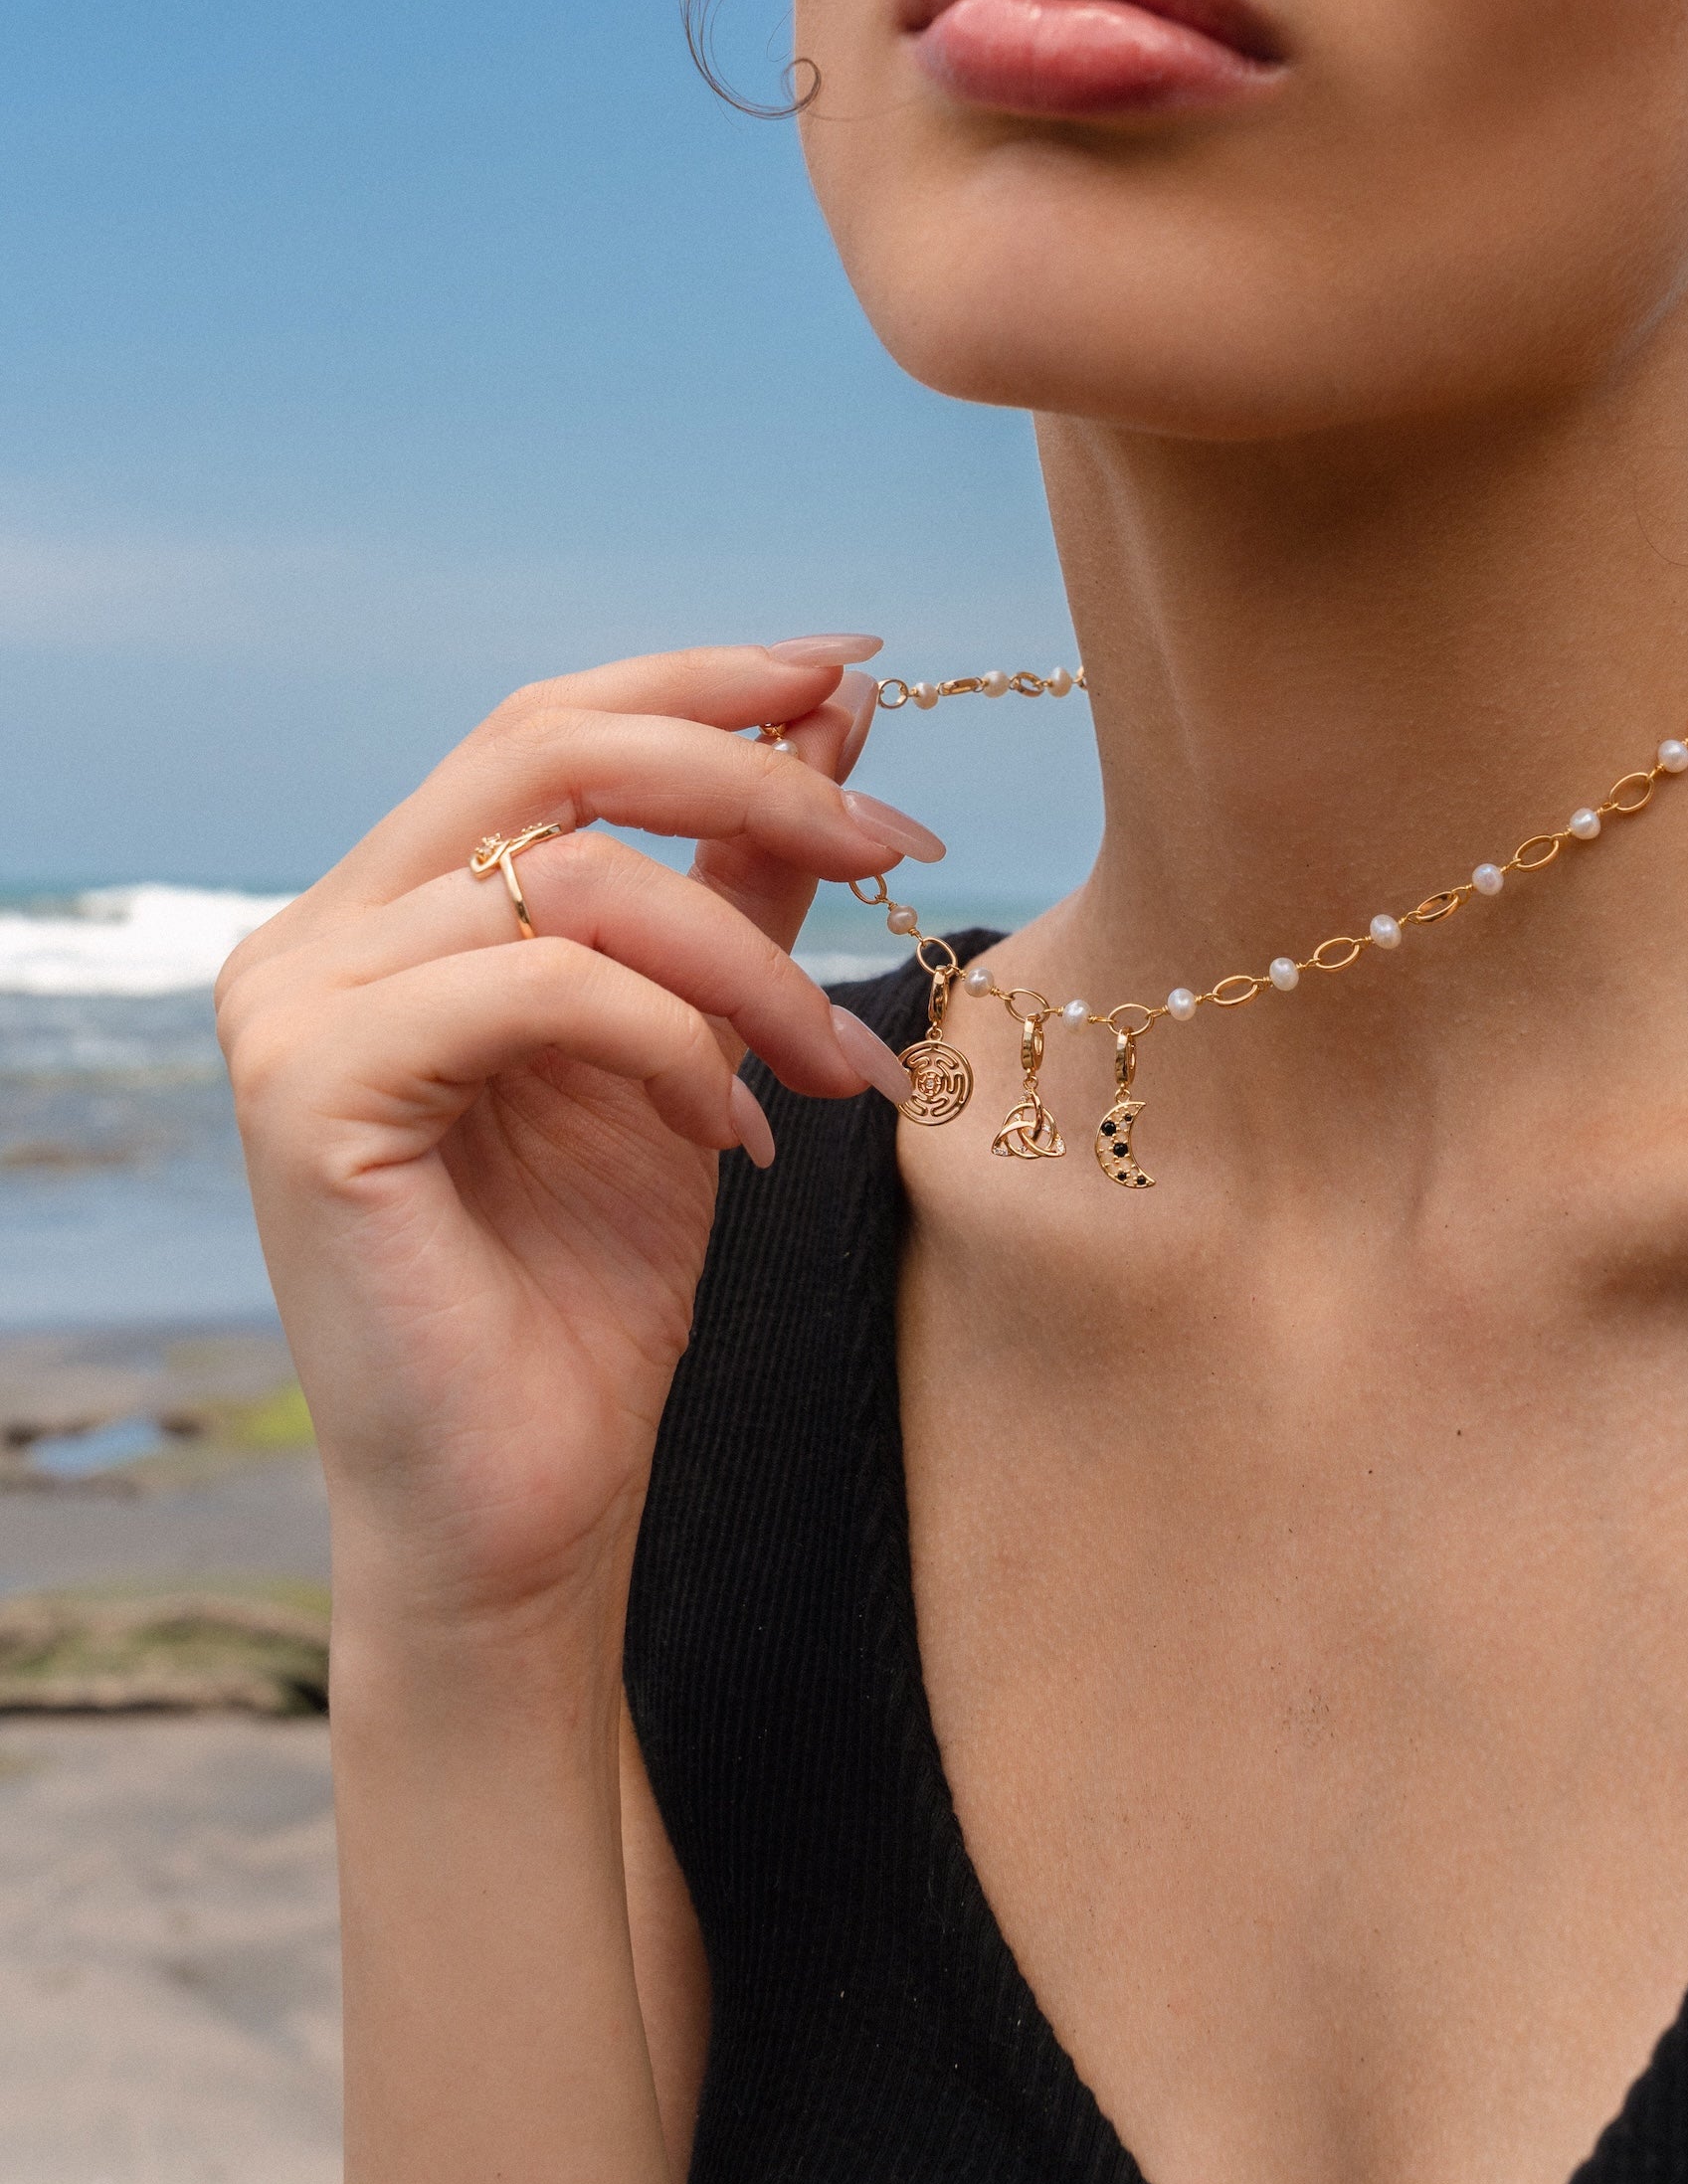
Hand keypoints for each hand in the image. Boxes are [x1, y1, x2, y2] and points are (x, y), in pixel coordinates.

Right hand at [217, 638, 935, 1634]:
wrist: (520, 1514)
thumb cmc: (588, 1290)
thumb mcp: (697, 1046)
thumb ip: (742, 879)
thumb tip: (836, 713)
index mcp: (386, 912)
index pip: (542, 730)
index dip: (701, 682)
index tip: (855, 669)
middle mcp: (314, 936)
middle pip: (541, 750)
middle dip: (743, 767)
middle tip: (897, 832)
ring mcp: (294, 1007)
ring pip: (566, 877)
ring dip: (748, 956)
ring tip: (842, 1060)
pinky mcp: (309, 1091)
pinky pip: (538, 987)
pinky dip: (671, 1039)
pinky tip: (735, 1130)